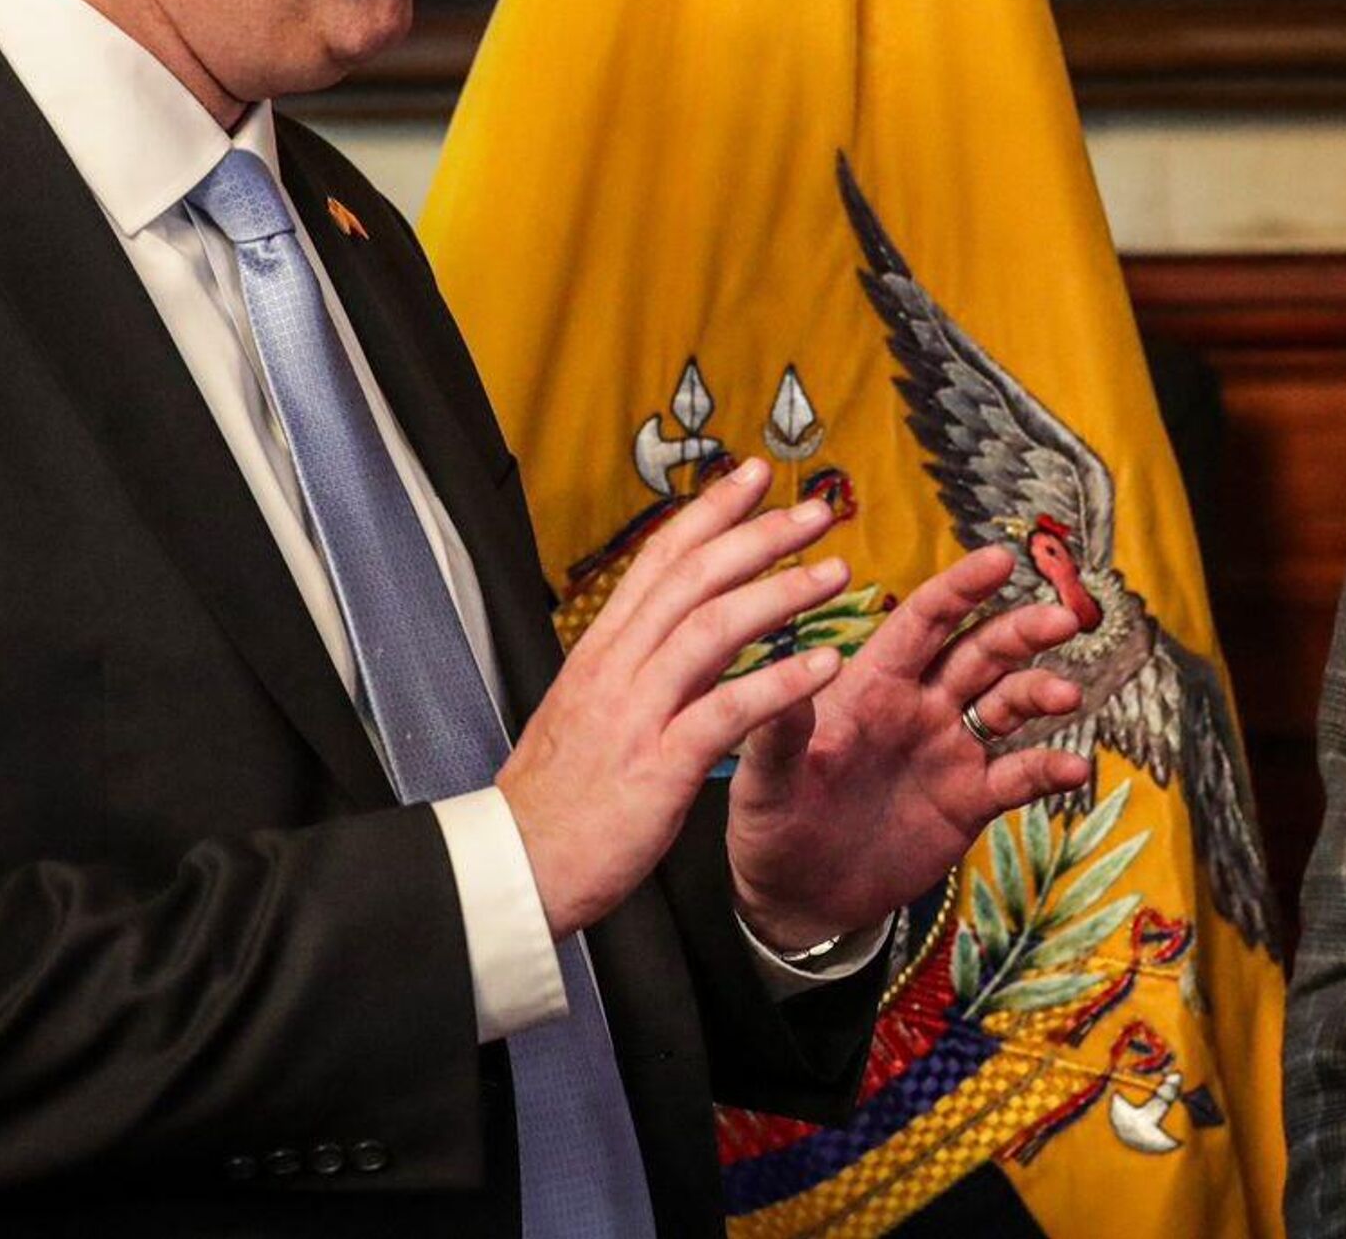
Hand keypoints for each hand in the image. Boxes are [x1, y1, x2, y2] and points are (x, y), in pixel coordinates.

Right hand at [497, 459, 847, 938]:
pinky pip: (725, 711)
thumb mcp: (585, 709)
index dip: (711, 509)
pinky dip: (778, 683)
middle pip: (693, 577)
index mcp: (602, 649)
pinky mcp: (656, 766)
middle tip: (818, 509)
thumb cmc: (556, 798)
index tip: (756, 474)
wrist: (510, 871)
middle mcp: (617, 667)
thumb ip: (630, 663)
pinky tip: (825, 666)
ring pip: (711, 629)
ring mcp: (635, 713)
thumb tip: (671, 623)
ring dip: (779, 594)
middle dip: (759, 534)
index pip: (661, 557)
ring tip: (835, 572)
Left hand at [726, 545, 1093, 953]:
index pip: (923, 622)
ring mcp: (949, 749)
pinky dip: (1049, 769)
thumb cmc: (771, 822)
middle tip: (1061, 617)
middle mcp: (920, 704)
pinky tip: (1075, 767)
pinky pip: (1018, 776)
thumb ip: (782, 733)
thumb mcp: (766, 778)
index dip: (960, 589)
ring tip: (1066, 694)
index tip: (1000, 559)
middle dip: (1021, 630)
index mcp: (873, 683)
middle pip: (980, 652)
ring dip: (1040, 691)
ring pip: (1008, 704)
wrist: (798, 897)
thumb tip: (790, 675)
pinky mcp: (969, 800)